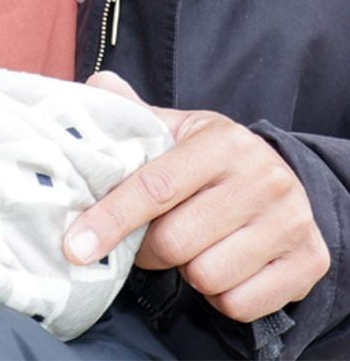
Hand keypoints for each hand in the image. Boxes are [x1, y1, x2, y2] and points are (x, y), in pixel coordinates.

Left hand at [64, 71, 329, 321]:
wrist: (282, 179)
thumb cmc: (209, 157)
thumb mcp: (176, 129)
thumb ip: (135, 113)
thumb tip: (99, 82)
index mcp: (221, 142)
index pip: (155, 186)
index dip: (110, 218)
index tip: (76, 246)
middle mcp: (262, 179)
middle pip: (176, 241)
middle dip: (149, 249)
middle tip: (147, 241)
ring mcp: (290, 222)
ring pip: (207, 276)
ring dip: (187, 273)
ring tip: (192, 248)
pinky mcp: (308, 262)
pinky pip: (240, 303)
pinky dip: (221, 296)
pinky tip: (223, 267)